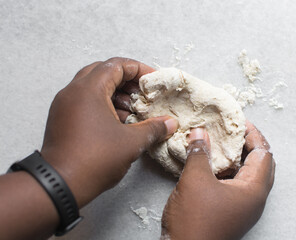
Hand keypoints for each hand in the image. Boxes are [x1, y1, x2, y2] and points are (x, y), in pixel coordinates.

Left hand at [41, 57, 177, 207]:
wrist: (59, 184)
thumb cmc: (94, 159)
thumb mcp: (131, 143)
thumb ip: (153, 128)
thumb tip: (170, 123)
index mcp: (89, 90)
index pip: (116, 65)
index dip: (138, 69)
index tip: (153, 80)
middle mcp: (73, 91)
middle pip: (102, 72)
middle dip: (126, 80)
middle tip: (142, 92)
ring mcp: (64, 105)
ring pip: (92, 87)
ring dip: (114, 93)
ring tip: (132, 109)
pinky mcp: (61, 118)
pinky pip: (84, 101)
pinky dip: (102, 104)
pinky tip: (117, 120)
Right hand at [161, 121, 274, 239]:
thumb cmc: (194, 220)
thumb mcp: (195, 180)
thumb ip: (200, 153)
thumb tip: (200, 132)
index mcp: (254, 190)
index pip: (264, 154)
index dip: (254, 135)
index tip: (241, 122)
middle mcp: (254, 200)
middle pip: (261, 165)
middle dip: (250, 145)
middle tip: (235, 132)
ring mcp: (244, 208)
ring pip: (249, 176)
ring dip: (239, 158)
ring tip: (224, 144)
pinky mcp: (232, 213)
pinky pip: (238, 186)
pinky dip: (230, 171)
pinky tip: (214, 165)